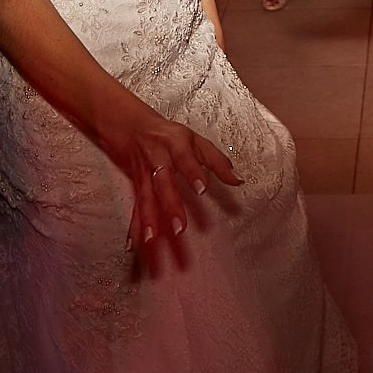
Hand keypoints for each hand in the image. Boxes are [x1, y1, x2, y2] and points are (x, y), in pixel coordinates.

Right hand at [103, 104, 242, 248]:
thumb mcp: (198, 141)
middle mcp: (158, 160)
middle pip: (163, 183)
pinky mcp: (136, 187)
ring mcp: (145, 175)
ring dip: (148, 220)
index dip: (193, 173)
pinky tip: (134, 244)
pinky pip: (135, 208)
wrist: (134, 128)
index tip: (201, 189)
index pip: (185, 159)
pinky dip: (134, 227)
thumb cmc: (170, 136)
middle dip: (170, 205)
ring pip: (146, 198)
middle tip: (180, 227)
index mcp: (176, 146)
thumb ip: (218, 162)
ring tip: (152, 239)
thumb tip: (238, 180)